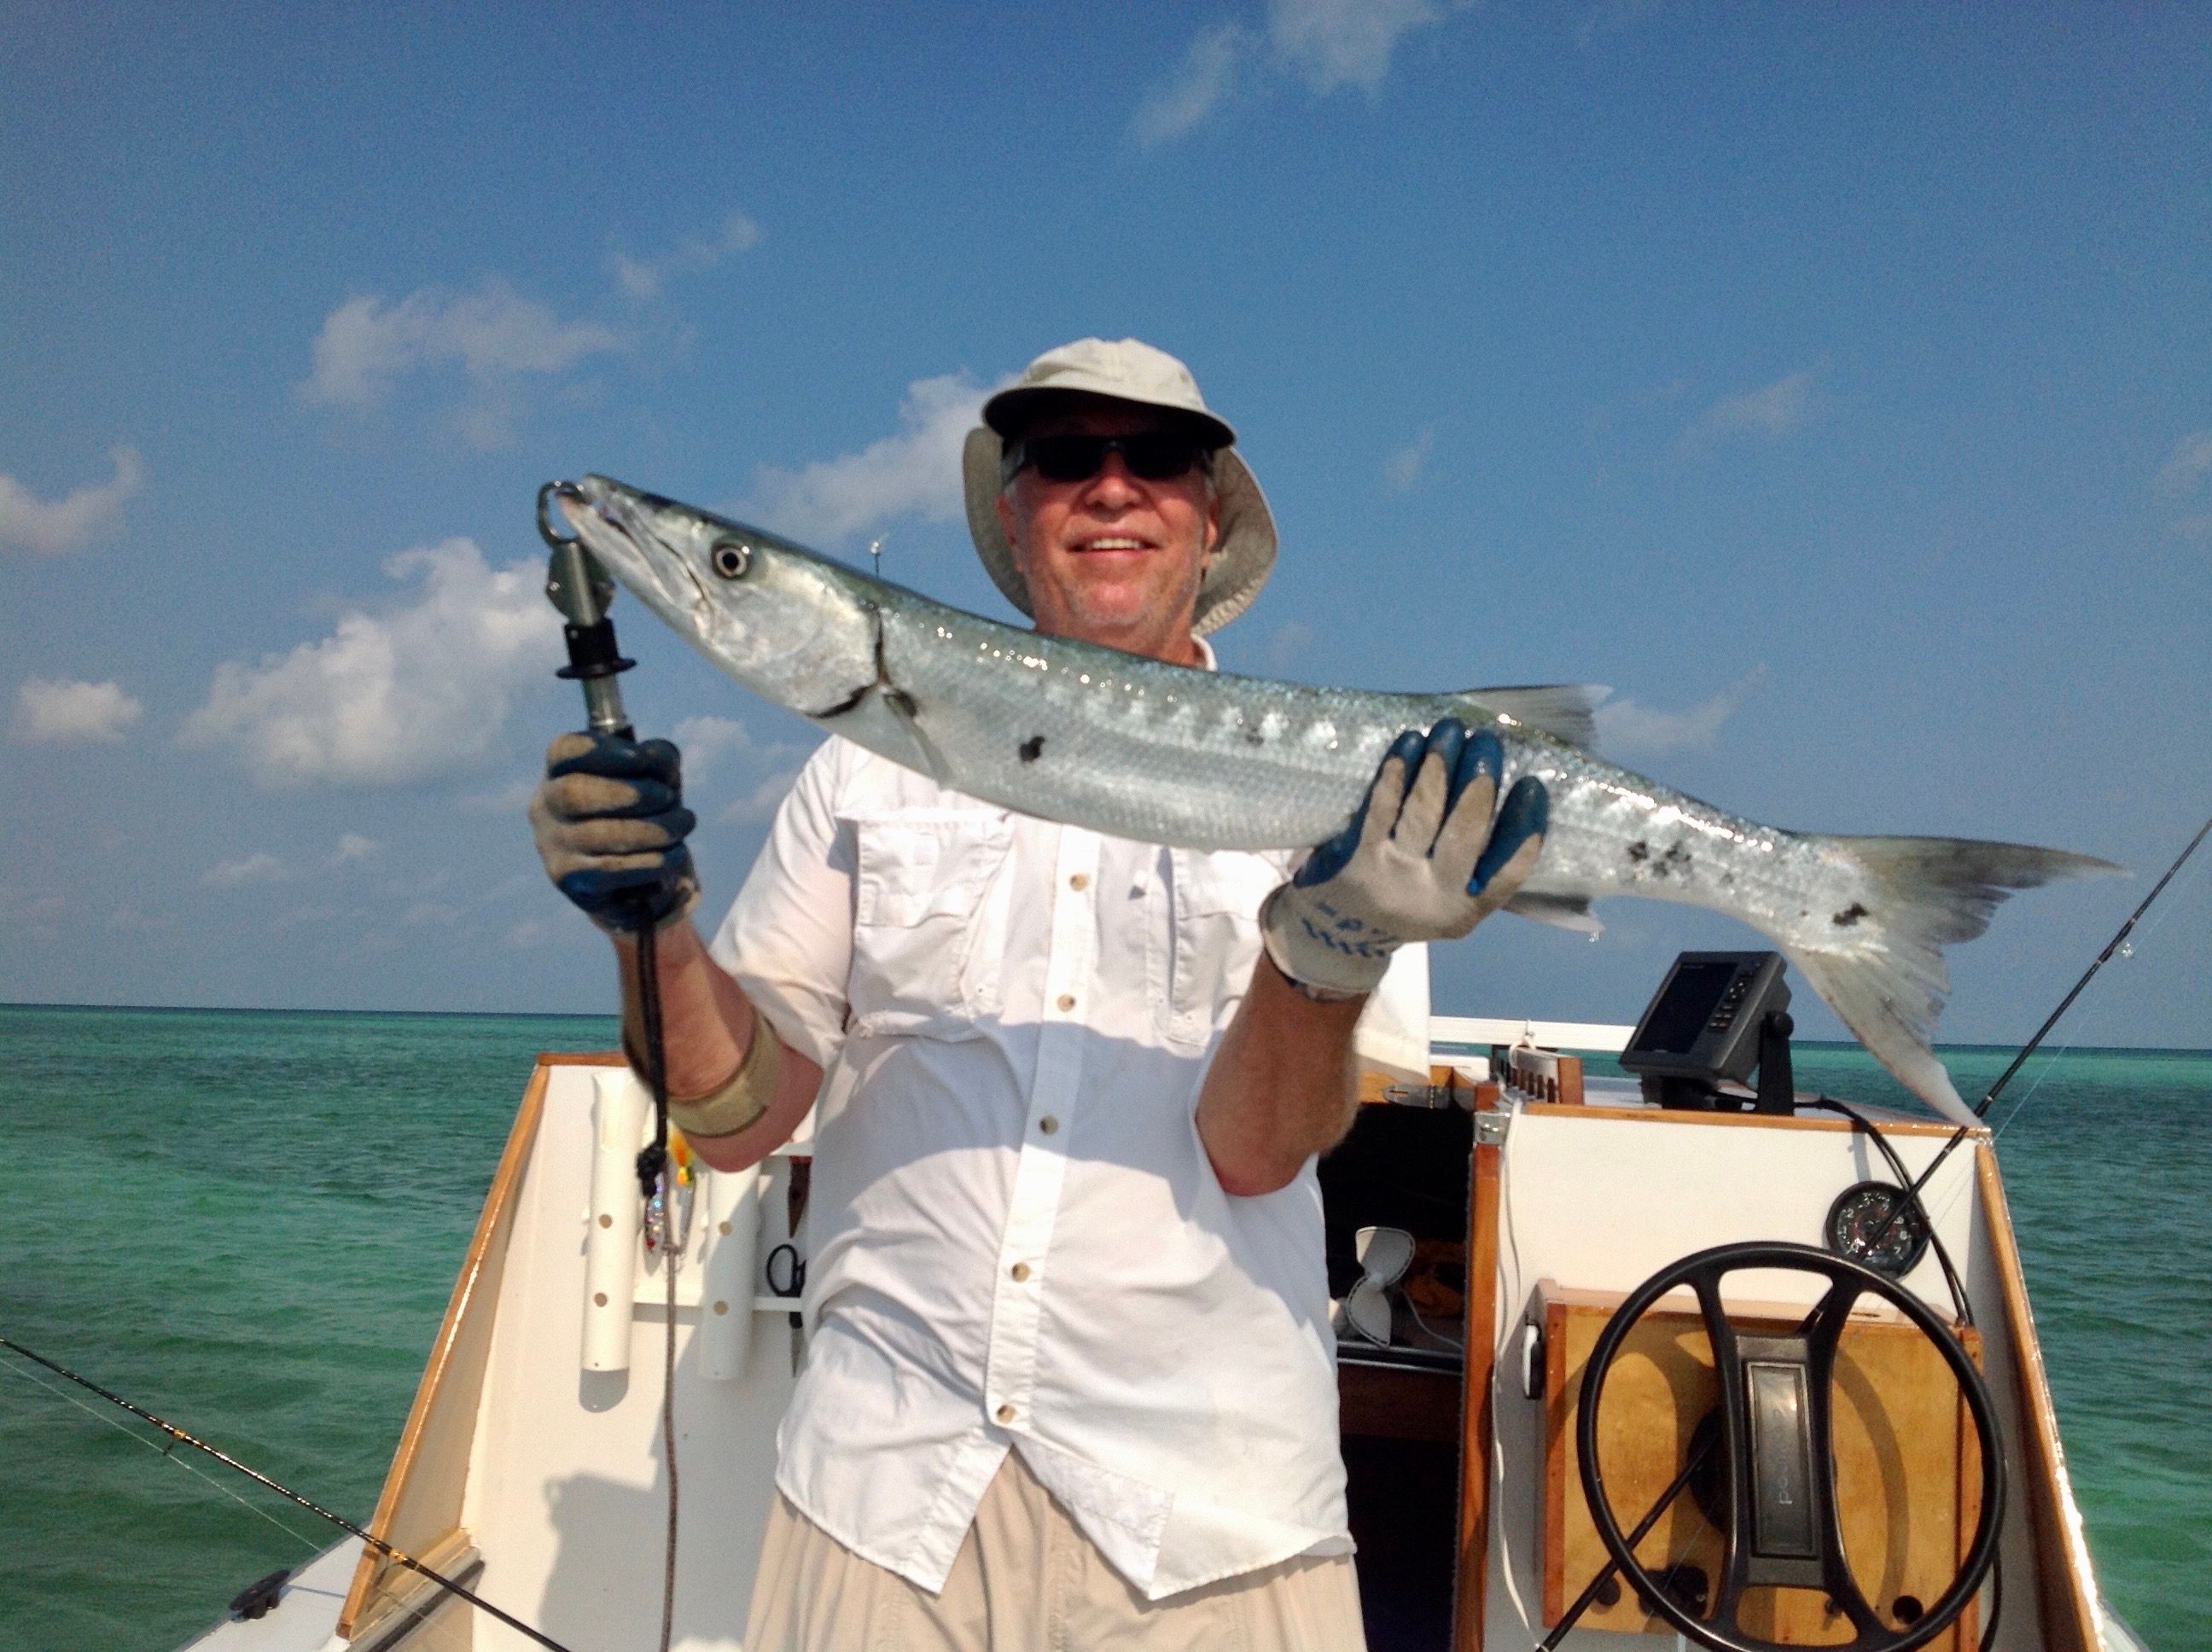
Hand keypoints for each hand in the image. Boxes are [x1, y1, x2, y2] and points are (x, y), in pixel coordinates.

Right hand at [529, 732, 699, 931]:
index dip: (601, 751)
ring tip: (683, 823)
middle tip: (668, 797)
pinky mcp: (569, 879)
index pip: (564, 751)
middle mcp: (546, 806)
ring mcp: (552, 844)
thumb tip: (657, 759)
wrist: (635, 873)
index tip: (641, 757)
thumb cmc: (642, 810)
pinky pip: (612, 869)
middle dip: (632, 794)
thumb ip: (659, 758)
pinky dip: (651, 861)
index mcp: (560, 770)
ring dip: (653, 829)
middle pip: (575, 793)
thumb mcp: (654, 776)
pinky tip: (675, 854)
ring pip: (599, 834)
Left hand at [1260, 719, 1547, 996]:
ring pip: (1425, 812)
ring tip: (1450, 731)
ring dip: (1441, 765)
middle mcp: (1433, 896)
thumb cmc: (1405, 903)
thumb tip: (1504, 791)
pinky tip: (1410, 742)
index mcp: (1467, 909)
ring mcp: (1394, 876)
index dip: (1524, 825)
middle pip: (1466, 831)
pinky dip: (1399, 771)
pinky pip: (1383, 806)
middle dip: (1479, 779)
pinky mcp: (1359, 856)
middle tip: (1485, 740)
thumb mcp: (1449, 901)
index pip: (1509, 868)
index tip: (1532, 783)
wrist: (1337, 932)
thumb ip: (1479, 865)